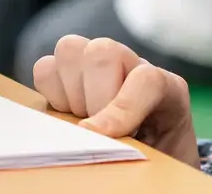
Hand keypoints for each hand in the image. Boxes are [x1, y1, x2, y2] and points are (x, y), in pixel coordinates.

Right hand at [33, 37, 198, 165]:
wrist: (152, 157)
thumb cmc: (158, 161)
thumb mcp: (164, 161)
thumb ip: (143, 152)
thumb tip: (102, 139)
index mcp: (166, 88)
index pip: (147, 80)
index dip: (123, 108)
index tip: (103, 135)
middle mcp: (131, 65)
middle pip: (102, 52)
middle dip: (95, 98)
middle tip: (100, 129)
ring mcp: (97, 64)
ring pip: (70, 50)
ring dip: (71, 93)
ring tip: (84, 119)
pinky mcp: (67, 74)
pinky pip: (45, 68)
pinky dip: (52, 93)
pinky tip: (69, 114)